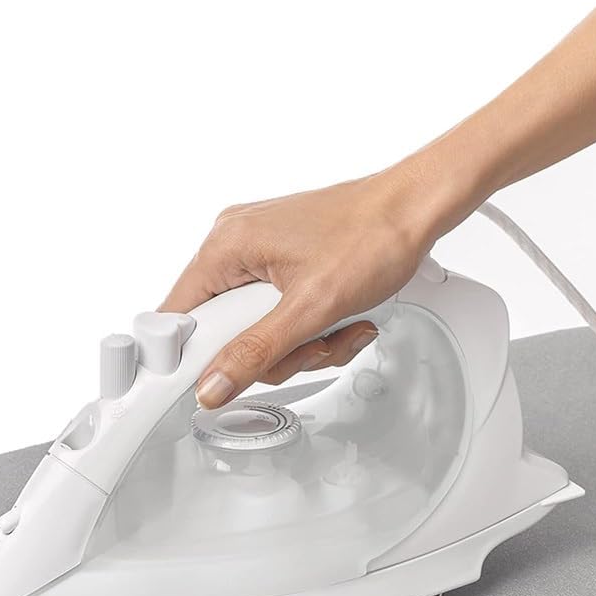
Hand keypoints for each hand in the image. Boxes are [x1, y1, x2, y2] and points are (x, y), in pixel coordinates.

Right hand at [160, 160, 451, 407]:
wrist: (417, 209)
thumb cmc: (373, 236)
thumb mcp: (310, 308)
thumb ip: (255, 353)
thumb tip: (211, 386)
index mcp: (226, 246)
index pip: (178, 317)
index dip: (194, 356)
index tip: (217, 381)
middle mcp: (235, 243)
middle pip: (223, 330)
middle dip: (273, 351)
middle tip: (309, 343)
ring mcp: (260, 251)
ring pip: (256, 328)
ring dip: (300, 343)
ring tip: (335, 326)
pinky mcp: (284, 260)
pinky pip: (278, 313)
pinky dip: (309, 326)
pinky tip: (339, 318)